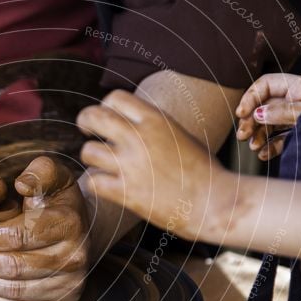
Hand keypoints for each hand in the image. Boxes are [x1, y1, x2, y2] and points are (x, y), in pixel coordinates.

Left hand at [0, 156, 88, 300]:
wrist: (77, 230)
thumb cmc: (54, 201)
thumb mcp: (51, 175)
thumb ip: (38, 171)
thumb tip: (22, 183)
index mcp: (69, 223)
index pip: (18, 235)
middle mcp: (76, 257)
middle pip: (15, 267)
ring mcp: (72, 285)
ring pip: (17, 291)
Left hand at [77, 90, 219, 237]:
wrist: (215, 202)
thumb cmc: (203, 171)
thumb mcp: (180, 134)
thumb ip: (153, 126)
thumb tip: (131, 121)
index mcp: (156, 120)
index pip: (115, 98)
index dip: (106, 106)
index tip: (107, 117)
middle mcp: (139, 138)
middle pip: (93, 117)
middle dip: (85, 121)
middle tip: (87, 131)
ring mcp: (131, 165)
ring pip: (88, 151)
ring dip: (91, 157)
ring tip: (100, 164)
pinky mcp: (126, 193)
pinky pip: (92, 181)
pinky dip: (94, 183)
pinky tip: (105, 185)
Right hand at [235, 73, 300, 160]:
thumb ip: (285, 112)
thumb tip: (259, 114)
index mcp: (299, 86)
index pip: (265, 85)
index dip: (250, 98)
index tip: (241, 114)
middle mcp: (297, 99)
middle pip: (264, 105)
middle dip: (251, 120)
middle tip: (243, 136)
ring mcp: (299, 116)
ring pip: (270, 123)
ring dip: (259, 135)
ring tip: (253, 146)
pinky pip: (281, 138)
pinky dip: (270, 146)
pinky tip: (263, 154)